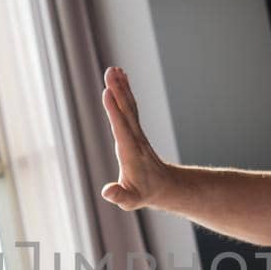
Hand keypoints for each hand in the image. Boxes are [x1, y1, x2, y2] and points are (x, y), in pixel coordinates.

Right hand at [100, 67, 171, 211]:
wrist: (162, 186)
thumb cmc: (142, 193)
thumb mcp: (130, 199)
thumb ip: (120, 196)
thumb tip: (107, 192)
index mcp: (130, 151)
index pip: (121, 127)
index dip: (114, 110)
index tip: (107, 92)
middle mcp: (135, 138)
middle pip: (126, 111)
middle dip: (118, 91)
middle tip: (110, 71)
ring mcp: (136, 132)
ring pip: (129, 106)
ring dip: (121, 87)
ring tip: (113, 69)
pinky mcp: (135, 130)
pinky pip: (130, 108)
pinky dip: (125, 93)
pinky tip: (120, 80)